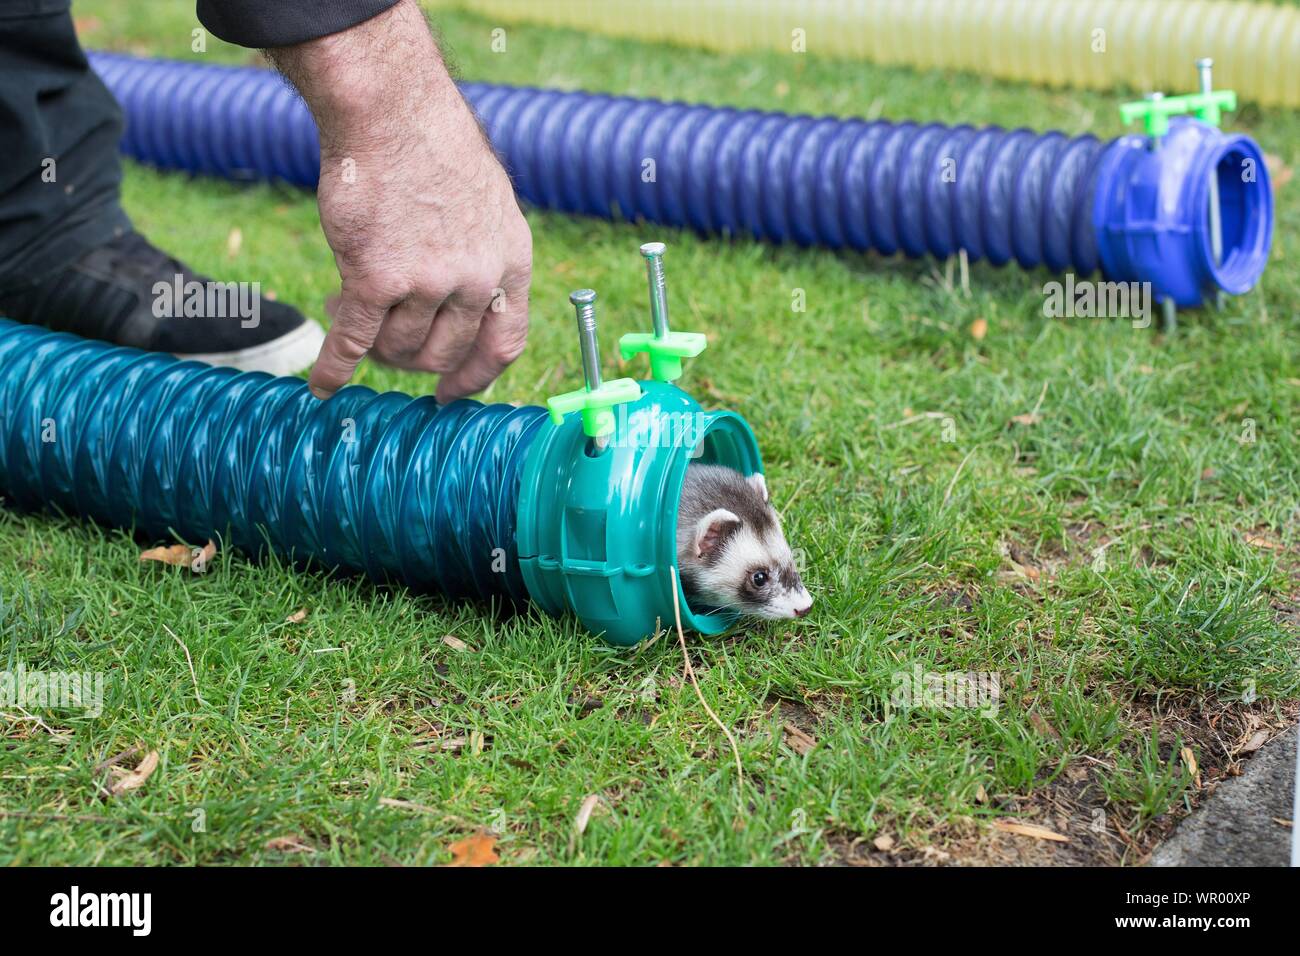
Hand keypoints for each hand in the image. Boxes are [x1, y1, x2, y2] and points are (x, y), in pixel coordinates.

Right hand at [268, 0, 530, 401]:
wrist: (390, 110)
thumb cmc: (430, 149)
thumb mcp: (485, 205)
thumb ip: (480, 260)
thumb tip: (458, 312)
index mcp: (511, 261)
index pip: (505, 343)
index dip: (477, 375)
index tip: (451, 392)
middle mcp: (477, 278)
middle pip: (445, 352)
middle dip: (410, 355)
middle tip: (382, 335)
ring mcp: (428, 282)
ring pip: (399, 348)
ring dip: (373, 342)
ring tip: (347, 306)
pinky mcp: (376, 279)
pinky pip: (354, 342)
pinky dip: (335, 366)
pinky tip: (323, 382)